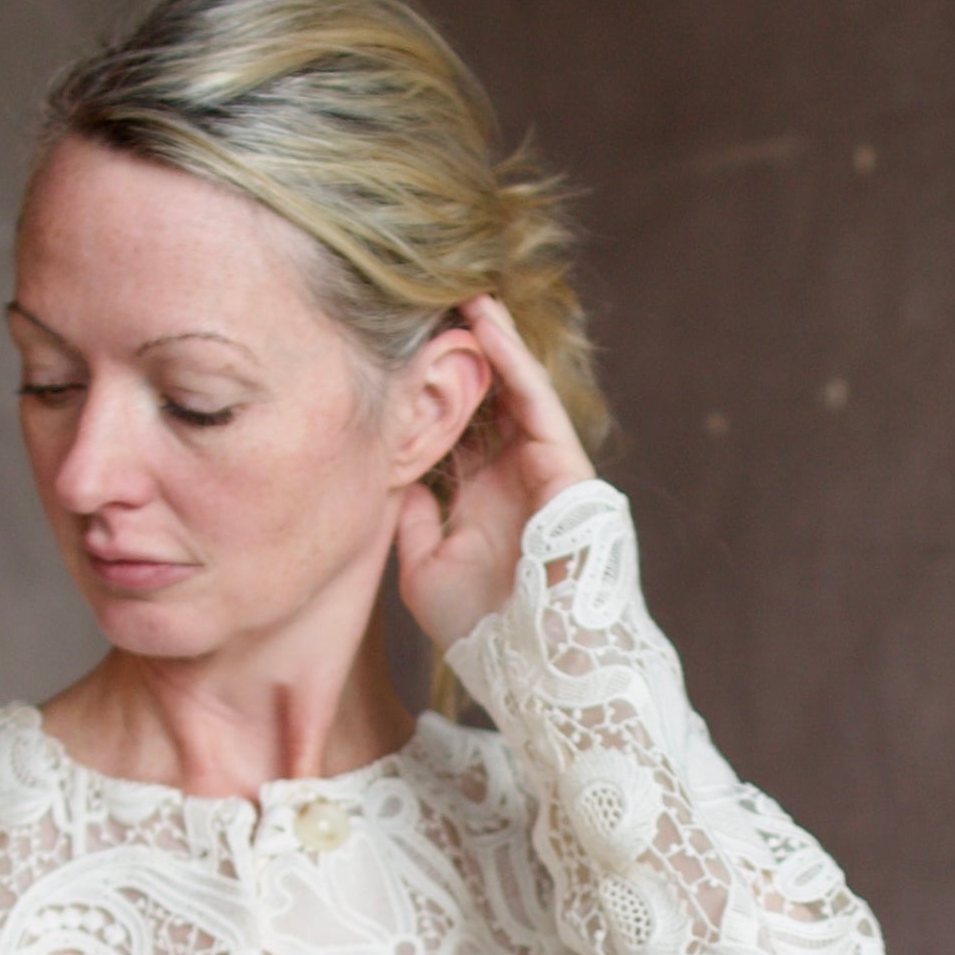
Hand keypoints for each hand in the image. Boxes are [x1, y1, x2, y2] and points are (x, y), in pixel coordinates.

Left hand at [394, 292, 598, 655]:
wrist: (540, 661)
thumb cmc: (483, 628)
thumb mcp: (423, 569)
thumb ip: (409, 518)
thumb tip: (389, 472)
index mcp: (477, 502)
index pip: (451, 433)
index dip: (426, 393)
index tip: (393, 351)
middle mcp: (509, 478)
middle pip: (481, 402)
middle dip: (456, 358)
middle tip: (423, 305)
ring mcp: (538, 468)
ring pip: (510, 391)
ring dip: (485, 342)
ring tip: (457, 292)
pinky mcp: (564, 463)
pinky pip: (534, 399)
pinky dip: (511, 359)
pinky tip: (485, 322)